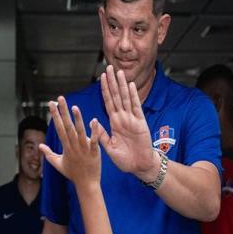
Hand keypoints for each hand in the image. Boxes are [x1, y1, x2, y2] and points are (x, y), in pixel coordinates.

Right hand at [39, 96, 100, 187]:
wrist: (86, 184)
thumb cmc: (73, 174)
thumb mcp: (58, 164)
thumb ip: (48, 154)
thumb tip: (40, 145)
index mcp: (66, 147)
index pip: (59, 128)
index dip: (55, 115)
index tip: (51, 104)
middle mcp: (73, 146)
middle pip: (67, 127)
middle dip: (62, 112)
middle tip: (59, 98)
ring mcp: (84, 149)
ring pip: (79, 132)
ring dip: (77, 119)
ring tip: (74, 106)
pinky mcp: (94, 153)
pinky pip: (94, 141)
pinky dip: (94, 131)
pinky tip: (94, 120)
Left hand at [98, 65, 157, 180]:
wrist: (139, 166)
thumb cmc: (125, 159)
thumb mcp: (109, 147)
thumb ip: (102, 135)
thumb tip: (92, 122)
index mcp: (114, 123)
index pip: (108, 102)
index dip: (104, 90)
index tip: (100, 78)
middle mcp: (122, 118)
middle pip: (116, 96)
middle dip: (112, 81)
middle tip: (108, 67)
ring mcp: (132, 119)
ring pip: (125, 98)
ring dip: (121, 85)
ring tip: (118, 72)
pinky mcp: (140, 123)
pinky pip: (135, 107)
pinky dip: (133, 96)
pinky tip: (129, 85)